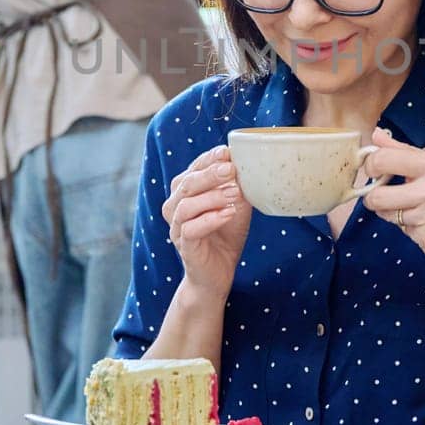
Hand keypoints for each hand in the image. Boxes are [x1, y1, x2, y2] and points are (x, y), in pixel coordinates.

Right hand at [160, 145, 252, 301]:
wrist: (218, 272)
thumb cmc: (226, 234)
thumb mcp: (236, 205)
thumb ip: (237, 187)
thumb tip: (249, 166)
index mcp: (186, 192)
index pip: (192, 169)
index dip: (208, 159)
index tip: (226, 152)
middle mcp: (175, 207)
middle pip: (186, 184)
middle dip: (209, 174)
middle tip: (231, 170)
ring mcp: (177, 227)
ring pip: (185, 205)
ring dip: (212, 197)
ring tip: (235, 194)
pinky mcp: (184, 246)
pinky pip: (190, 229)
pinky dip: (210, 219)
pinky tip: (228, 214)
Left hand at [359, 128, 424, 268]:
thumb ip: (408, 151)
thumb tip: (376, 135)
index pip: (383, 161)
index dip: (370, 166)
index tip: (373, 170)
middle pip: (376, 197)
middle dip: (374, 196)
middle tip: (383, 194)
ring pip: (389, 216)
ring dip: (398, 212)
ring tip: (423, 208)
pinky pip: (405, 232)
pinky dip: (414, 227)